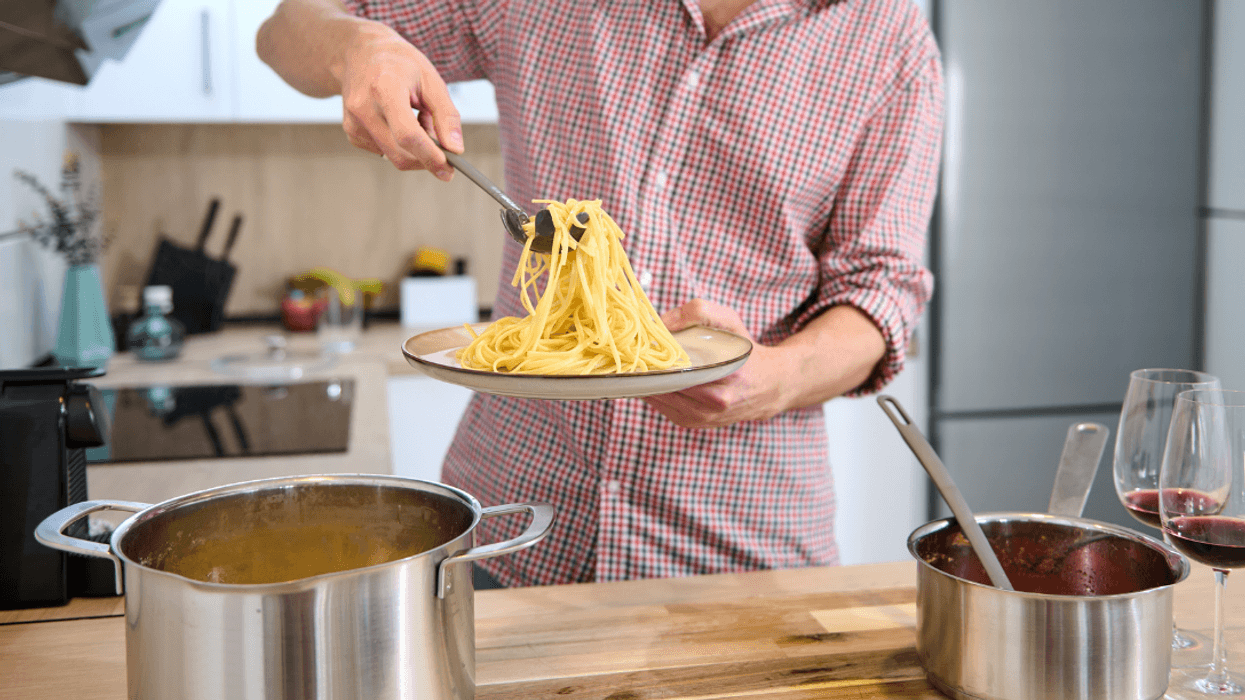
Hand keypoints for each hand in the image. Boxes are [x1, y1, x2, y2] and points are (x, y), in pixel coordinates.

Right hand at [337, 22, 461, 178]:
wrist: (360, 52)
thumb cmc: (399, 62)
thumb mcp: (431, 79)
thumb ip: (446, 115)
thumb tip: (455, 149)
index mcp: (384, 87)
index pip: (407, 134)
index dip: (429, 156)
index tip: (448, 169)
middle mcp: (363, 107)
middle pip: (399, 152)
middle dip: (427, 159)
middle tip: (445, 151)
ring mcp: (353, 121)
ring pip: (393, 156)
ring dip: (414, 148)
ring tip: (417, 117)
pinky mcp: (352, 132)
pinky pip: (384, 152)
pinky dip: (400, 145)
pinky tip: (400, 121)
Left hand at [643, 300, 793, 428]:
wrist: (769, 386)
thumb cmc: (745, 350)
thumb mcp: (730, 321)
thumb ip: (699, 312)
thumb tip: (663, 323)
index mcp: (726, 378)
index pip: (678, 370)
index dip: (656, 358)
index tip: (642, 344)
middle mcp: (715, 404)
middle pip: (665, 386)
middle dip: (648, 370)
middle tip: (635, 353)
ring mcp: (703, 418)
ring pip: (660, 399)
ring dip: (647, 382)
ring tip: (640, 364)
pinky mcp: (693, 424)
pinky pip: (662, 407)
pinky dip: (653, 392)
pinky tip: (653, 377)